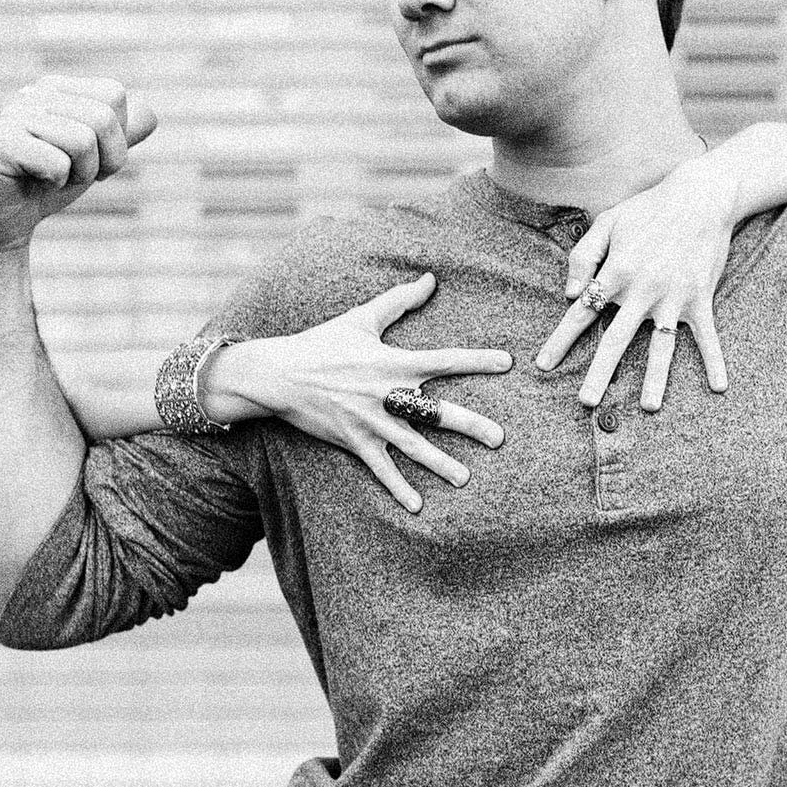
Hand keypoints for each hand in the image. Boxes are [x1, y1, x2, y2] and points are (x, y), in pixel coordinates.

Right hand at [0, 75, 158, 256]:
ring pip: (83, 140)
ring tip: (55, 178)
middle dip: (103, 160)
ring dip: (79, 174)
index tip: (94, 159)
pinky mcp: (1, 144)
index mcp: (58, 88)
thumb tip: (150, 114)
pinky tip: (36, 182)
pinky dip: (56, 183)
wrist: (3, 220)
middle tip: (76, 174)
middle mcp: (35, 93)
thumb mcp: (94, 158)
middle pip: (103, 118)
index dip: (117, 138)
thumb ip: (122, 135)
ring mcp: (14, 115)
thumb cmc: (48, 184)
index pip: (115, 95)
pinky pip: (57, 163)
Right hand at [209, 274, 512, 512]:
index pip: (444, 359)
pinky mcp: (355, 441)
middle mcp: (387, 394)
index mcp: (393, 361)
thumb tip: (430, 278)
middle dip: (470, 425)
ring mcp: (371, 421)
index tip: (507, 363)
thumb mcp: (361, 318)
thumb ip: (399, 301)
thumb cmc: (322, 343)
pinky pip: (381, 469)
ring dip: (440, 464)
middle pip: (436, 412)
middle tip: (499, 438)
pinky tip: (418, 507)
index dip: (477, 360)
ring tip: (465, 478)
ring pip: (413, 446)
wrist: (280, 374)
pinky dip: (398, 488)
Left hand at [534, 159, 737, 411]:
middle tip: (587, 402)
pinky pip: (707, 336)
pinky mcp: (700, 298)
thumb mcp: (607, 223)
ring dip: (657, 379)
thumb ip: (582, 256)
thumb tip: (568, 294)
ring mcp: (674, 297)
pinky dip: (714, 361)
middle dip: (600, 372)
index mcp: (616, 272)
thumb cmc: (648, 209)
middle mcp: (643, 290)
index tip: (544, 365)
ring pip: (662, 346)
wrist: (701, 197)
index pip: (582, 312)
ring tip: (650, 407)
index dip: (561, 340)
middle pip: (616, 339)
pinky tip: (718, 387)